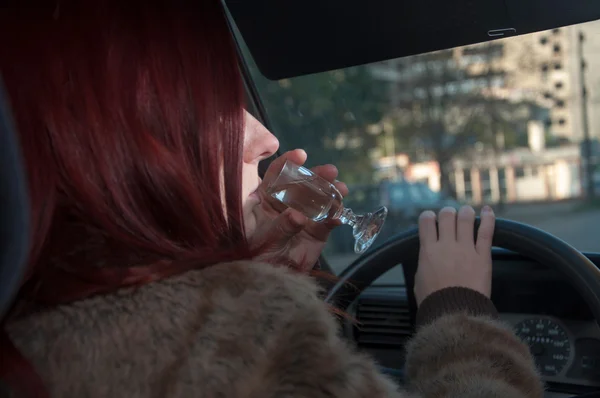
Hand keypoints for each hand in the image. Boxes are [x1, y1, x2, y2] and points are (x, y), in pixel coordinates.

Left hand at [250, 149, 348, 272]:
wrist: (269, 280)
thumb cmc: (256, 256)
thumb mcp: (263, 241)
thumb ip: (280, 228)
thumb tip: (298, 215)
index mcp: (265, 199)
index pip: (276, 176)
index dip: (288, 164)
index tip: (301, 155)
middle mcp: (286, 204)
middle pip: (303, 184)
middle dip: (317, 176)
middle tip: (331, 171)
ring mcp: (303, 217)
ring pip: (319, 200)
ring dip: (331, 193)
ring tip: (341, 190)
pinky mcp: (316, 233)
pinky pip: (327, 223)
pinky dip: (334, 218)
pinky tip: (339, 215)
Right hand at [414, 205, 494, 304]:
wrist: (454, 313)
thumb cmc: (434, 301)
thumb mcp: (419, 279)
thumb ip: (425, 263)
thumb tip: (428, 257)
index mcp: (428, 250)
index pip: (426, 221)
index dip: (429, 217)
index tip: (432, 220)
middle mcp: (446, 245)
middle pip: (447, 215)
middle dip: (448, 213)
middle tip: (451, 218)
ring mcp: (466, 248)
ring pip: (466, 218)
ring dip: (466, 213)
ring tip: (468, 214)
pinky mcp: (483, 256)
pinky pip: (486, 232)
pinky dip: (488, 218)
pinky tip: (488, 211)